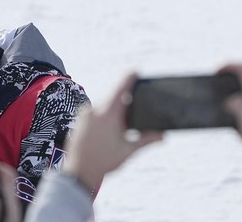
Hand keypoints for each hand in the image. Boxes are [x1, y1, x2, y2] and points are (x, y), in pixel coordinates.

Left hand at [63, 74, 162, 188]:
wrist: (78, 171)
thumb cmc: (104, 161)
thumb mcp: (128, 150)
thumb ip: (146, 140)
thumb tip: (163, 136)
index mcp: (108, 114)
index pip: (120, 89)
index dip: (129, 78)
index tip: (136, 71)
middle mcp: (94, 110)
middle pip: (113, 97)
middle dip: (125, 100)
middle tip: (136, 102)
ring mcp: (85, 114)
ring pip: (104, 105)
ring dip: (114, 109)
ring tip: (122, 122)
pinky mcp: (80, 119)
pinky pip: (95, 111)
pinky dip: (104, 114)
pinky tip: (109, 127)